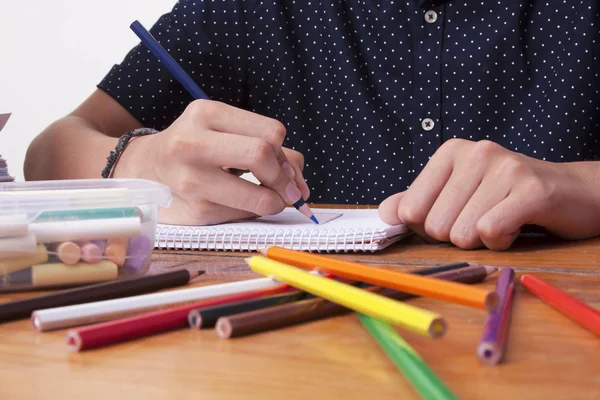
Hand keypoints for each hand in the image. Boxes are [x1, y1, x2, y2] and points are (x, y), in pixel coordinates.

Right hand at [113, 99, 309, 224]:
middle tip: (286, 189)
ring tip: (270, 200)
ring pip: (260, 197)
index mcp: (207, 114)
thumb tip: (302, 186)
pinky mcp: (196, 212)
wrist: (145, 170)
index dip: (285, 154)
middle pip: (262, 154)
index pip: (271, 132)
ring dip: (276, 203)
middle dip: (284, 178)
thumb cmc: (197, 149)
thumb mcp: (225, 132)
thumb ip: (270, 149)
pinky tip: (240, 204)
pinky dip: (252, 212)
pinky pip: (244, 216)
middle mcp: (194, 143)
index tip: (282, 166)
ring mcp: (193, 180)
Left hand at [378, 139, 599, 249]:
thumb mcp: (457, 193)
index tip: (454, 217)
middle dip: (456, 237)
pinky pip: (491, 232)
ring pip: (462, 234)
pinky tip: (516, 226)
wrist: (571, 192)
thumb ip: (418, 201)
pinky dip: (501, 242)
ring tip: (502, 219)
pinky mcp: (532, 190)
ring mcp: (505, 168)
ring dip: (481, 241)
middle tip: (483, 218)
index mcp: (450, 152)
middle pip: (435, 227)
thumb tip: (385, 213)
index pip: (409, 211)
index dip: (427, 228)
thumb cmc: (506, 196)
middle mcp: (476, 153)